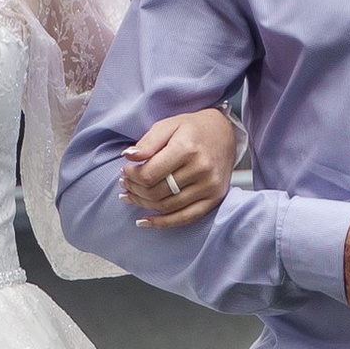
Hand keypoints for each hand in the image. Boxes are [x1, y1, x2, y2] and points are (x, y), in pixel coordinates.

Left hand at [120, 107, 241, 227]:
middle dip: (135, 190)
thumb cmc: (193, 128)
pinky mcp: (214, 198)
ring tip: (130, 196)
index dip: (132, 176)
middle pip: (157, 192)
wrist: (224, 133)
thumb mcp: (168, 125)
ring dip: (143, 204)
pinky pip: (185, 218)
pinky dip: (162, 223)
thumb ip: (148, 142)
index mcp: (187, 148)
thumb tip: (128, 157)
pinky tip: (144, 221)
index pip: (150, 174)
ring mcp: (210, 187)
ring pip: (167, 206)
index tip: (125, 171)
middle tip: (125, 184)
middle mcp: (201, 169)